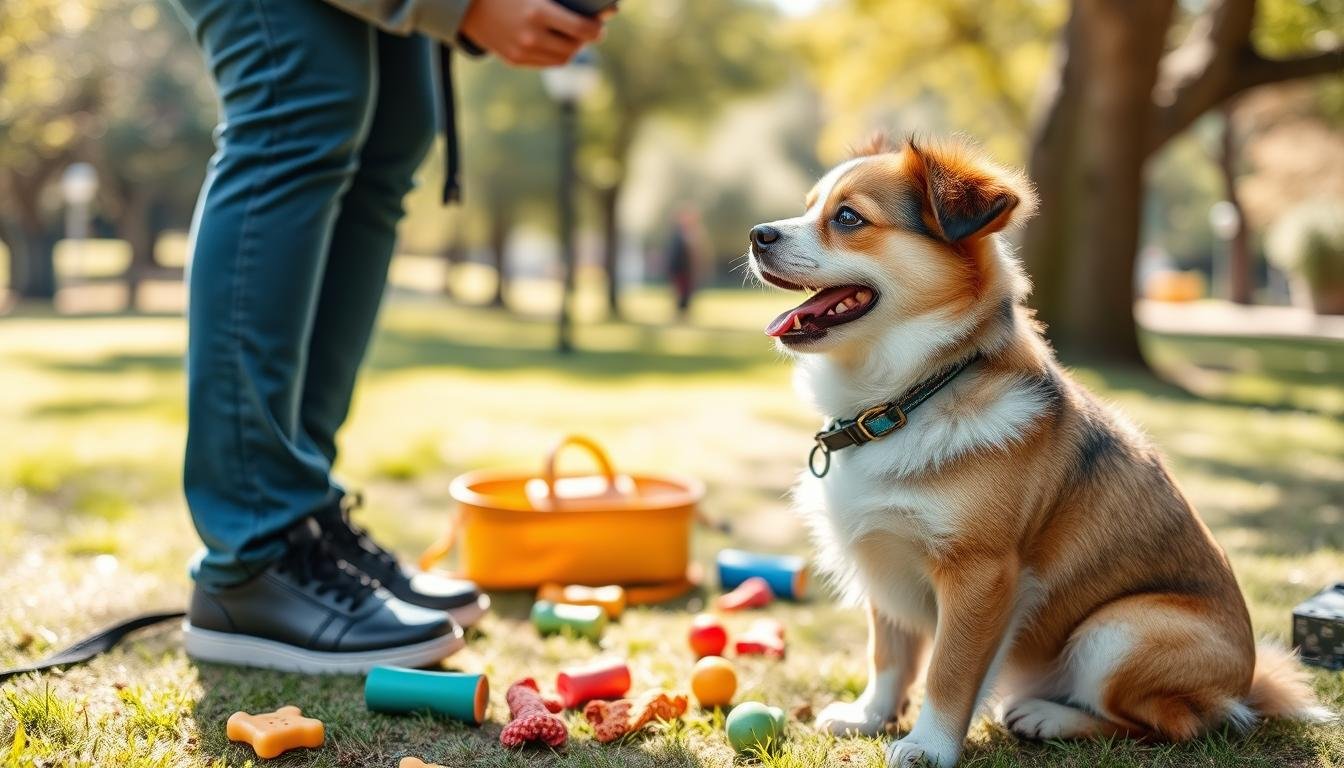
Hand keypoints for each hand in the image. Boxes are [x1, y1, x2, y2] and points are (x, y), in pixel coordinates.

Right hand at [460, 0, 608, 66]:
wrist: (465, 2)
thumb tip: (608, 11)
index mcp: (539, 11)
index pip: (583, 29)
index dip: (597, 29)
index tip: (600, 26)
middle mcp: (531, 36)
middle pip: (574, 47)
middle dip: (585, 40)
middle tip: (588, 30)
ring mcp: (521, 51)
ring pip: (561, 59)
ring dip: (572, 49)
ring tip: (572, 37)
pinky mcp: (513, 60)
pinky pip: (545, 63)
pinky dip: (555, 54)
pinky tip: (554, 42)